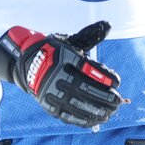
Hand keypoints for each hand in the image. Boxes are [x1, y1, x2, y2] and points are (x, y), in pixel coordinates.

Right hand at [0, 20, 124, 127]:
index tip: (117, 82)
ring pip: (76, 104)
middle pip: (83, 88)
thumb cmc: (55, 52)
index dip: (103, 76)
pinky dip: (84, 119)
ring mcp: (51, 92)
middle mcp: (55, 75)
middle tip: (118, 101)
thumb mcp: (71, 42)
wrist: (27, 65)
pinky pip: (68, 115)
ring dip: (96, 110)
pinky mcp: (49, 105)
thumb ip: (91, 35)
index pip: (86, 67)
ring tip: (111, 112)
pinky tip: (97, 119)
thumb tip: (109, 24)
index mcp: (63, 57)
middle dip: (103, 97)